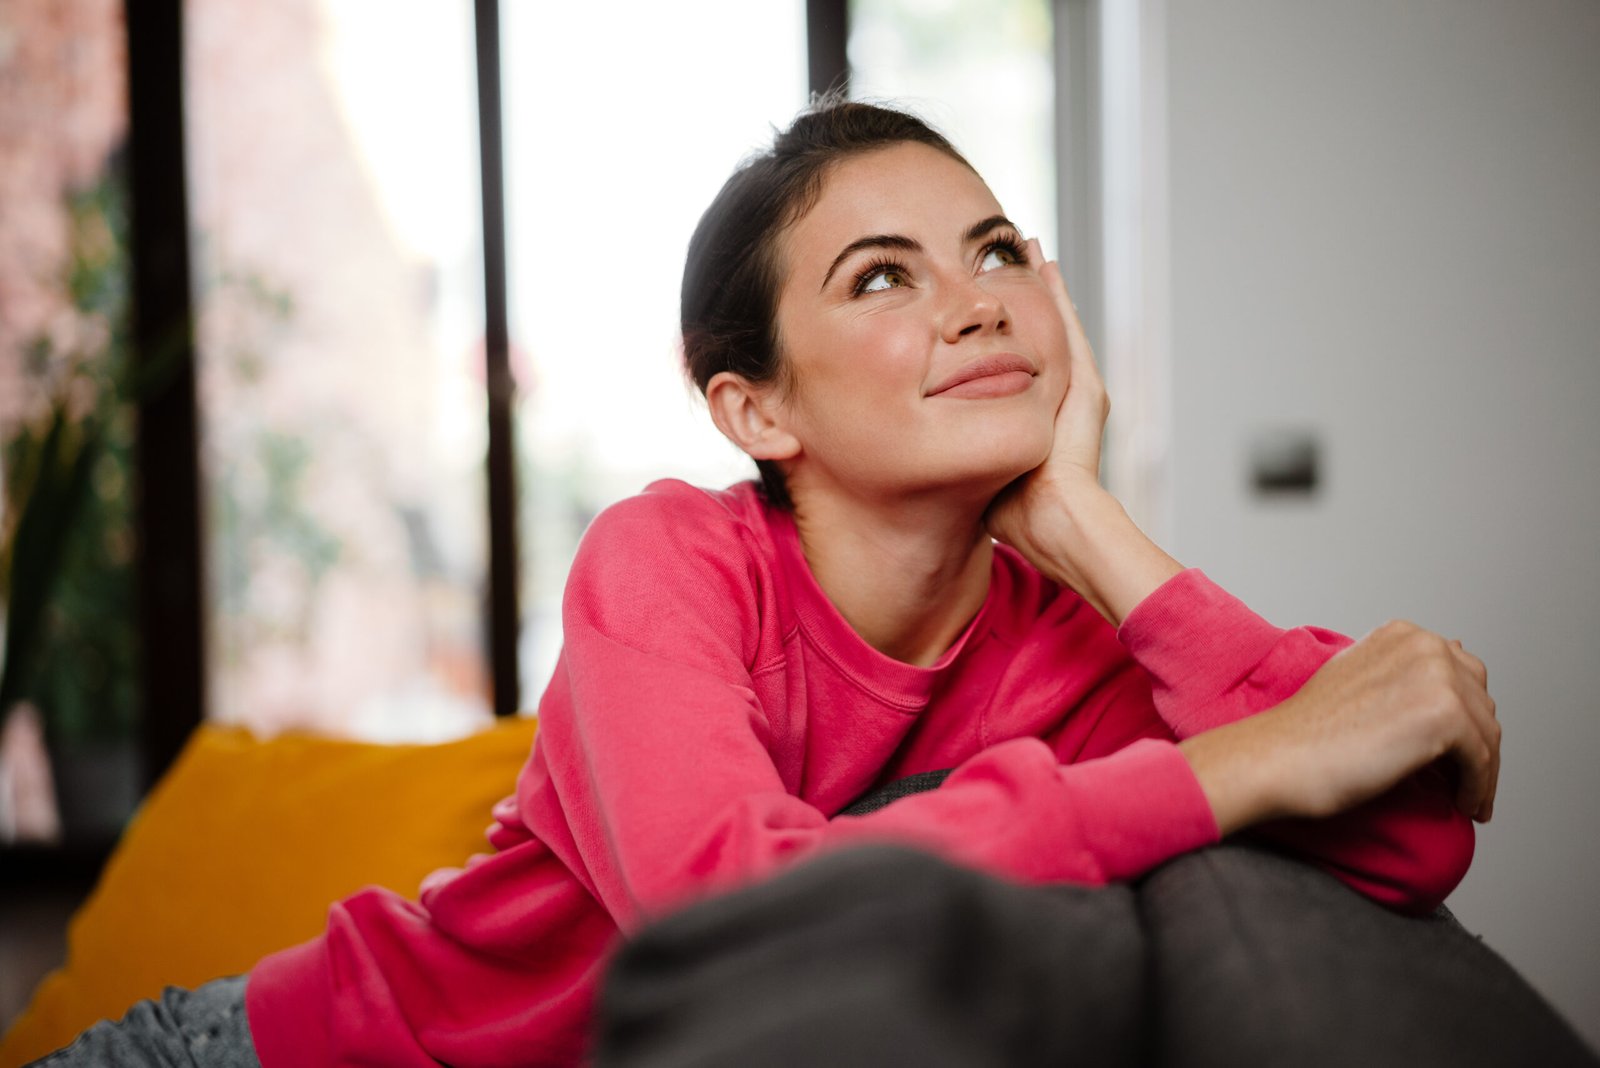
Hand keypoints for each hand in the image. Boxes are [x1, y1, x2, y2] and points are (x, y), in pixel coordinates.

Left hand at [984, 240, 1181, 623]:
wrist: (1054, 522)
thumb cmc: (1014, 513)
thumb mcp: (975, 468)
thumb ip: (955, 450)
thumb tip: (911, 444)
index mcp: (1035, 416)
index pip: (1016, 363)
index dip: (1002, 335)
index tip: (985, 308)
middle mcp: (1060, 398)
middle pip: (1039, 332)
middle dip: (1025, 298)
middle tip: (1009, 257)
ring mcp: (1078, 390)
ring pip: (1054, 322)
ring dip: (1043, 286)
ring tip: (1028, 248)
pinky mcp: (1086, 387)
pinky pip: (1066, 327)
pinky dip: (1056, 296)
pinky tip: (1043, 266)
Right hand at [1182, 621, 1500, 833]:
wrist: (1280, 756)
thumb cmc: (1308, 732)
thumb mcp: (1357, 681)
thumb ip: (1401, 675)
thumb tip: (1446, 682)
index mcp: (1404, 634)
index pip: (1461, 674)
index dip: (1461, 717)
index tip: (1454, 752)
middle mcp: (1425, 645)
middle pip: (1480, 702)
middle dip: (1476, 743)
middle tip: (1462, 779)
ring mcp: (1438, 677)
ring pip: (1487, 734)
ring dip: (1482, 772)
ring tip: (1467, 799)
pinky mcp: (1445, 716)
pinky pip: (1481, 760)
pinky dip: (1478, 788)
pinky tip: (1464, 805)